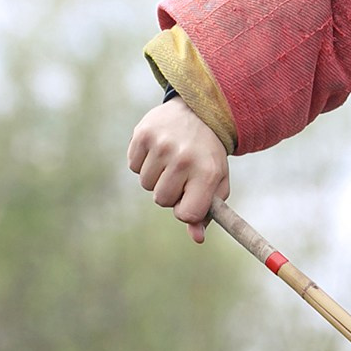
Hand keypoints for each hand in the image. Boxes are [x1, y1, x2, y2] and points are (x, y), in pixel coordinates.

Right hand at [127, 97, 229, 240]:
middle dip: (170, 193)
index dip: (185, 210)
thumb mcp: (216, 182)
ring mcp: (162, 144)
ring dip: (156, 177)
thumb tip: (197, 239)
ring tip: (170, 159)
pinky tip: (158, 150)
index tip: (189, 197)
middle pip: (162, 200)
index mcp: (207, 172)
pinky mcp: (143, 134)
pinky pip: (134, 166)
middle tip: (181, 174)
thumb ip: (208, 212)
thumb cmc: (207, 155)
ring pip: (146, 185)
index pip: (187, 214)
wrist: (198, 112)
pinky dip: (143, 162)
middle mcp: (184, 158)